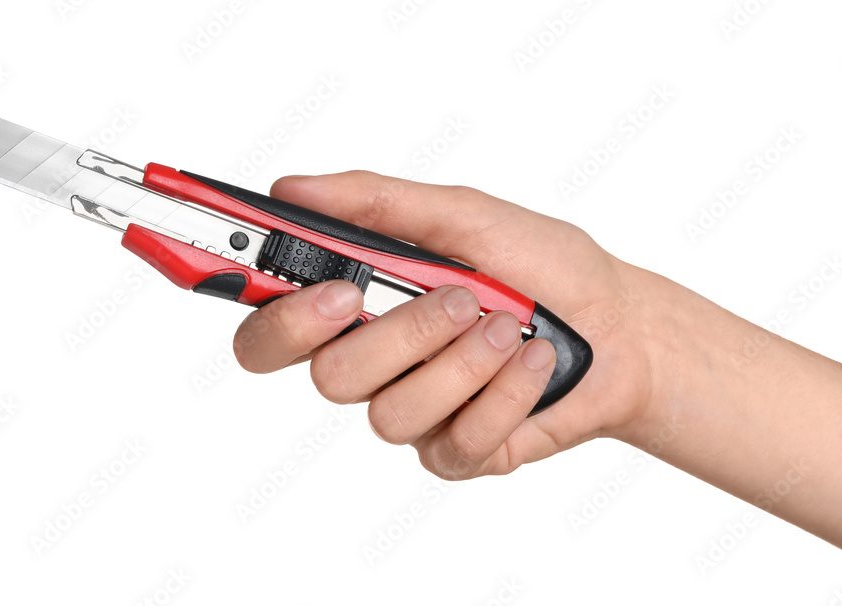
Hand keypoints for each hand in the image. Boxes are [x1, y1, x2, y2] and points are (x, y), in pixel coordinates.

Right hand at [233, 170, 659, 479]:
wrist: (622, 329)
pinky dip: (503, 393)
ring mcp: (411, 411)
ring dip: (461, 360)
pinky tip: (532, 364)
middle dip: (396, 333)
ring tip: (511, 325)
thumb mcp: (465, 216)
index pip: (268, 323)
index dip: (267, 311)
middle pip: (321, 376)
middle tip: (453, 297)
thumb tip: (292, 188)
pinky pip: (453, 441)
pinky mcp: (454, 452)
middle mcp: (371, 361)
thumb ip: (377, 204)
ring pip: (388, 412)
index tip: (306, 282)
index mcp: (356, 302)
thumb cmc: (544, 267)